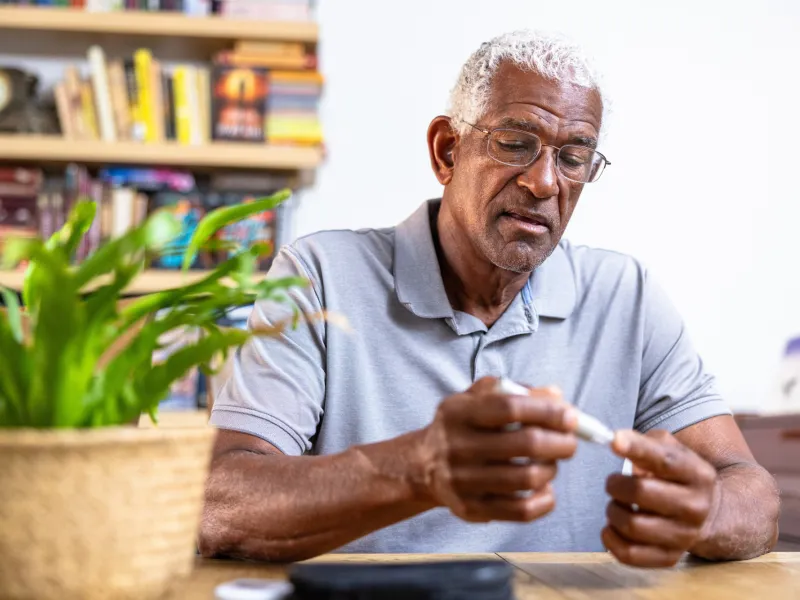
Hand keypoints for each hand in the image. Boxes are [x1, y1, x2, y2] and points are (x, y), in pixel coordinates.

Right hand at [418, 377, 577, 522]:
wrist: (423, 465)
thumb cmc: (461, 426)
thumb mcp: (476, 398)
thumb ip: (514, 390)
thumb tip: (556, 396)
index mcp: (458, 412)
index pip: (510, 408)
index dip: (547, 411)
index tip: (571, 416)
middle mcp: (457, 446)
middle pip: (525, 444)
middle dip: (560, 442)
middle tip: (570, 442)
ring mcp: (462, 481)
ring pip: (527, 478)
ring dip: (551, 469)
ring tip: (551, 462)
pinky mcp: (471, 508)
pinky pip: (521, 510)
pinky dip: (544, 499)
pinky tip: (544, 488)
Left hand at [603, 429, 717, 566]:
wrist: (709, 513)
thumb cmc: (677, 475)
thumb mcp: (671, 450)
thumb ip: (646, 443)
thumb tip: (619, 444)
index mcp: (698, 474)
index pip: (665, 460)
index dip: (637, 448)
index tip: (614, 441)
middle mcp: (696, 506)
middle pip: (642, 492)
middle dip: (616, 484)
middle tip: (612, 483)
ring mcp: (685, 536)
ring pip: (632, 525)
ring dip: (612, 511)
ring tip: (616, 504)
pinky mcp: (670, 557)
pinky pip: (631, 554)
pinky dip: (611, 539)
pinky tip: (611, 527)